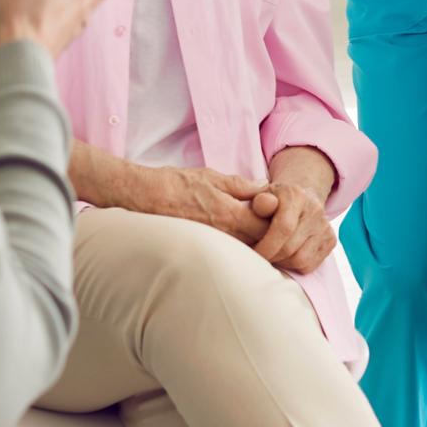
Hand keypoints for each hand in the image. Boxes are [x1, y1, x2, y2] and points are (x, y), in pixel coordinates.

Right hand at [146, 166, 267, 240]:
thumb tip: (263, 187)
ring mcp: (213, 243)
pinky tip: (235, 235)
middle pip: (258, 243)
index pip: (266, 228)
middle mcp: (224, 234)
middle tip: (273, 224)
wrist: (146, 197)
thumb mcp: (212, 176)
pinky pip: (228, 250)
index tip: (279, 214)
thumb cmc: (178, 184)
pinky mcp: (203, 247)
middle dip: (269, 236)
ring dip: (253, 242)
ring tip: (255, 229)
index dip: (277, 222)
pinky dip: (237, 245)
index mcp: (230, 215)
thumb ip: (240, 185)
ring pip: (244, 249)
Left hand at [247, 181, 336, 272]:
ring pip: (300, 259)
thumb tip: (260, 204)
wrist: (302, 198)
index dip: (266, 246)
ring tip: (272, 255)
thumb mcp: (260, 194)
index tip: (254, 253)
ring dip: (282, 262)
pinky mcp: (330, 241)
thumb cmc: (274, 200)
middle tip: (259, 256)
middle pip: (290, 247)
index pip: (284, 227)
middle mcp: (314, 209)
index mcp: (295, 195)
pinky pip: (309, 265)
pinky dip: (294, 266)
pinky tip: (285, 256)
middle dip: (271, 256)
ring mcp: (325, 226)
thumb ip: (256, 199)